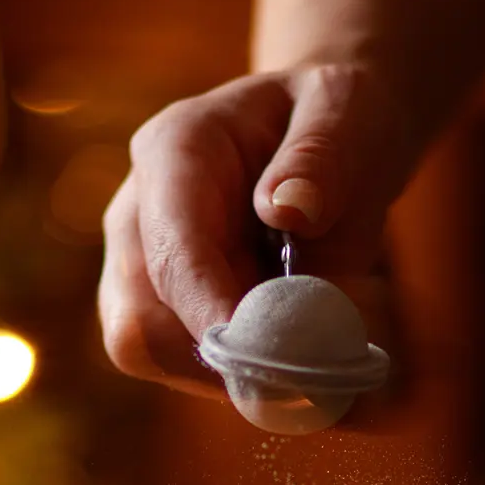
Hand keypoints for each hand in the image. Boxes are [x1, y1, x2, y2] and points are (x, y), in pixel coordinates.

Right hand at [98, 61, 408, 394]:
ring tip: (308, 333)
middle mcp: (138, 212)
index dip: (215, 316)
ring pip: (153, 354)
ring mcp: (138, 266)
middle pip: (139, 323)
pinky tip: (292, 340)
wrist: (327, 137)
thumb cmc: (336, 121)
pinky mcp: (159, 309)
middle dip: (223, 356)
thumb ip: (321, 159)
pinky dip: (242, 371)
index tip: (275, 364)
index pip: (171, 252)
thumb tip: (291, 211)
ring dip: (234, 367)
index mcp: (175, 151)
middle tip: (309, 361)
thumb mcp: (346, 113)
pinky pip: (182, 365)